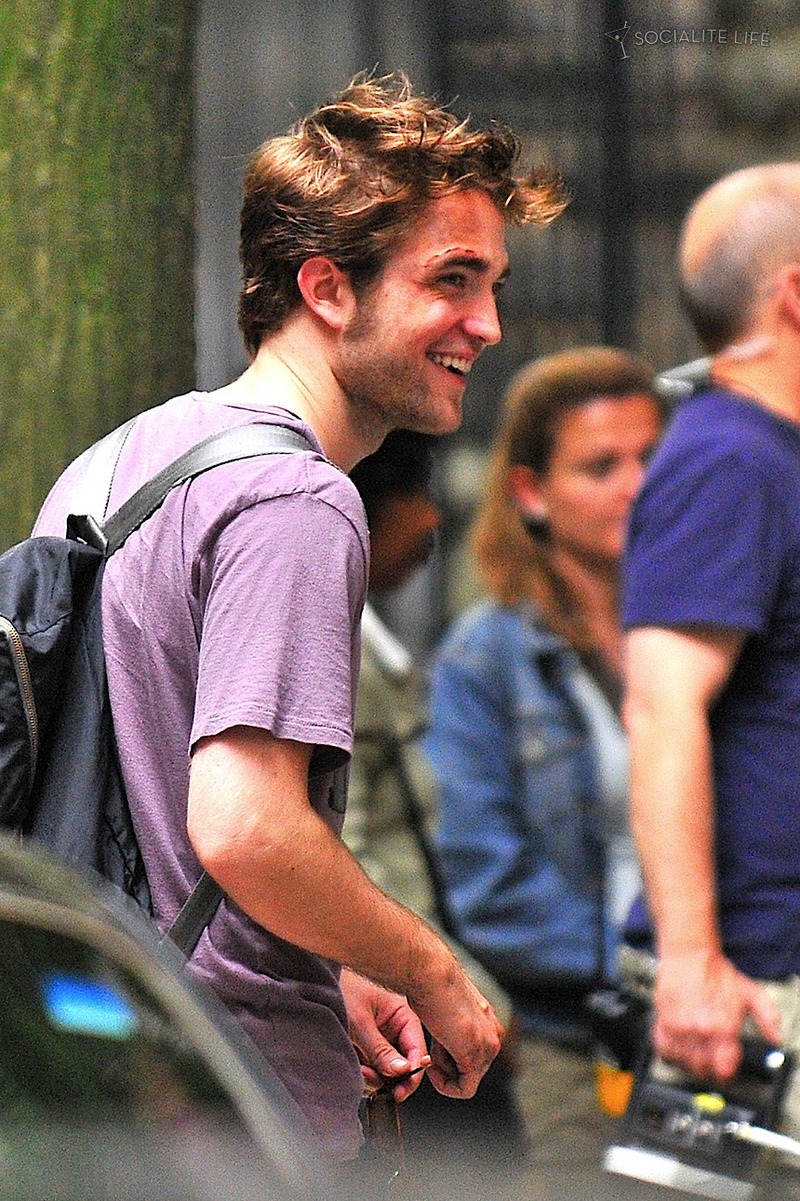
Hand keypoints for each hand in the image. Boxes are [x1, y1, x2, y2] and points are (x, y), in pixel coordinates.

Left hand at [340, 969, 430, 1101]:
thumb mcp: (360, 1022)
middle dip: (389, 1076)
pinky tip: (354, 1064)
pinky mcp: (368, 1043)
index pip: (418, 1048)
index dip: (413, 1072)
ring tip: (358, 1068)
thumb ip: (381, 1049)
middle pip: (403, 1062)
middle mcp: (395, 1025)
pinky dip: (364, 1070)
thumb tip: (403, 1071)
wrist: (315, 980)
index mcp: (403, 1013)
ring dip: (374, 1075)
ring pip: (387, 1068)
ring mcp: (382, 1035)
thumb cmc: (342, 987)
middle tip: (373, 1081)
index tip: (401, 1090)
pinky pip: (373, 1065)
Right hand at [409, 963, 502, 1099]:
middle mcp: (493, 1032)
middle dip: (447, 1063)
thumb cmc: (430, 982)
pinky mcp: (476, 1057)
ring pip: (467, 1078)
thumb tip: (443, 1041)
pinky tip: (432, 1068)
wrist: (430, 973)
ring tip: (432, 1046)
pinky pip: (464, 1089)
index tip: (432, 1046)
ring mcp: (488, 1045)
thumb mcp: (445, 1006)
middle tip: (431, 1047)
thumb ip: (451, 1026)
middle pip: (471, 1068)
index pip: (472, 1053)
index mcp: (488, 1019)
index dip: (448, 1054)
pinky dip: (445, 1086)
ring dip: (444, 1070)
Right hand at [654, 948, 781, 1080]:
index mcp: (723, 1027)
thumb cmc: (716, 973)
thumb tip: (775, 1038)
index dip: (727, 1073)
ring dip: (690, 1063)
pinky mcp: (663, 1023)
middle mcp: (700, 1031)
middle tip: (711, 1062)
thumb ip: (767, 1017)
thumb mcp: (751, 993)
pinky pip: (664, 1051)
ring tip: (696, 1054)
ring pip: (683, 1063)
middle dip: (709, 1070)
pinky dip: (671, 1054)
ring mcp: (679, 1028)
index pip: (724, 1070)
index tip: (726, 1069)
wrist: (688, 956)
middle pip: (703, 1071)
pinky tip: (679, 1047)